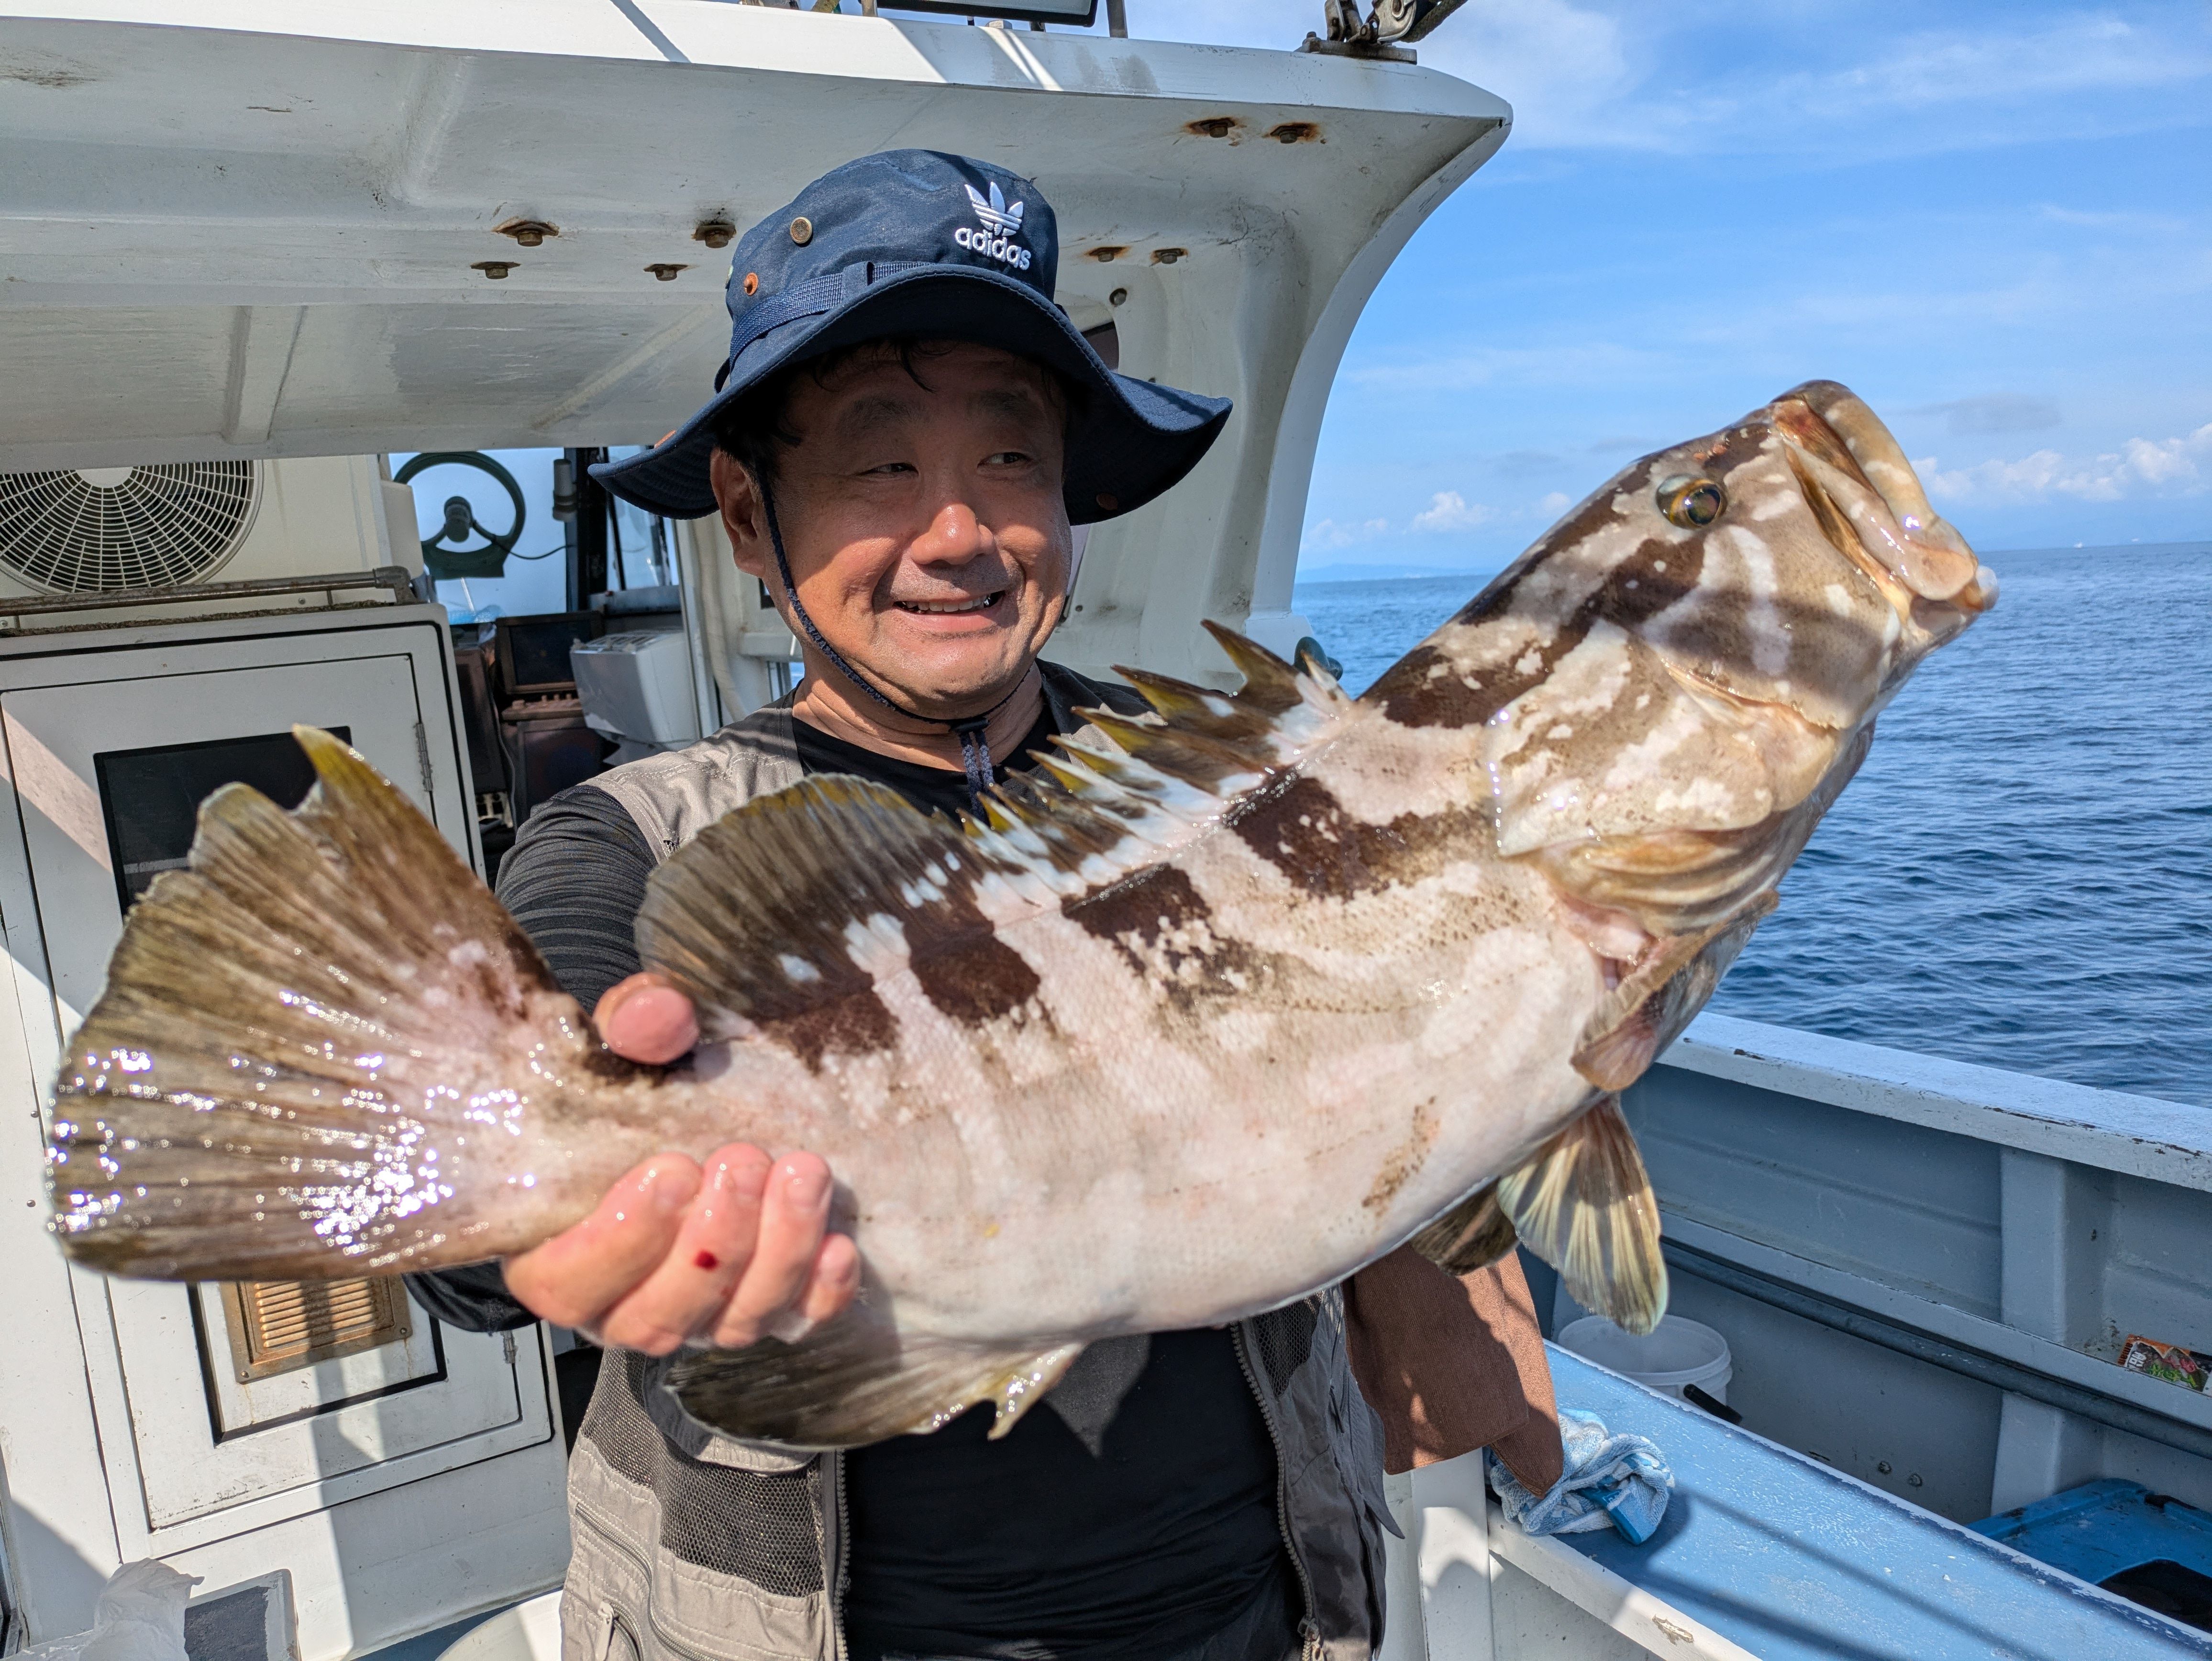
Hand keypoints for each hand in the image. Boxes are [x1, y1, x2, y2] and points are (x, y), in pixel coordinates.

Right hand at [501, 974, 859, 1353]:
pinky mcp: (766, 1311)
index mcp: (559, 1257)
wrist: (689, 1116)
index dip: (620, 1241)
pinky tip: (839, 1244)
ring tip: (803, 1174)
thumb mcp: (623, 1051)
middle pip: (663, 1311)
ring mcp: (701, 1316)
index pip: (571, 1285)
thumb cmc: (636, 1093)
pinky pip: (797, 1321)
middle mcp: (627, 1306)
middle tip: (743, 1160)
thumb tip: (659, 1014)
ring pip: (735, 1320)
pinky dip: (822, 1292)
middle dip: (714, 1239)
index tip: (670, 1171)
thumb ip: (630, 1030)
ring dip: (777, 1250)